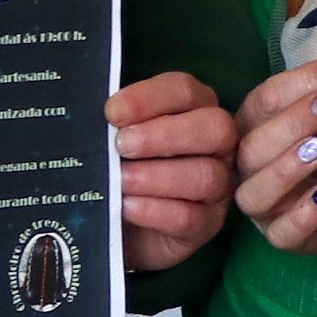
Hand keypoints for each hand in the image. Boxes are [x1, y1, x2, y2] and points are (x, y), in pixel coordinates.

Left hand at [109, 71, 236, 270]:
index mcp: (194, 109)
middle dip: (164, 135)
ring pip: (206, 175)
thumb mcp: (114, 139)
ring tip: (120, 180)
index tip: (112, 113)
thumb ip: (114, 123)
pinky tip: (126, 206)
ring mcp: (218, 186)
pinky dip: (155, 210)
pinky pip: (191, 217)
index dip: (148, 98)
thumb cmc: (119, 167)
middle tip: (121, 146)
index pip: (183, 91)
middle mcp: (216, 145)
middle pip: (214, 128)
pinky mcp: (207, 225)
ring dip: (157, 176)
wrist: (119, 224)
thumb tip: (98, 116)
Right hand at [229, 56, 316, 256]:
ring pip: (256, 190)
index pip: (267, 98)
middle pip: (254, 144)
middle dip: (293, 121)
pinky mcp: (280, 236)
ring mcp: (262, 205)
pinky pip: (282, 232)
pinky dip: (302, 215)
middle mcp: (250, 165)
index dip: (305, 81)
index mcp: (257, 126)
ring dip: (286, 168)